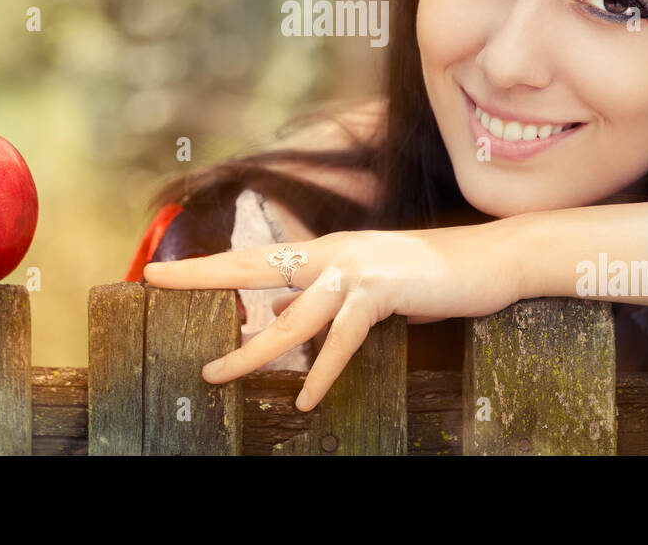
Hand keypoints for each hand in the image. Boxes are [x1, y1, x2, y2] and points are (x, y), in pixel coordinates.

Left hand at [141, 224, 522, 410]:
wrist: (492, 258)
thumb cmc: (434, 275)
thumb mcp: (372, 286)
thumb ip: (332, 299)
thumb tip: (293, 319)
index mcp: (328, 251)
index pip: (256, 256)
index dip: (208, 264)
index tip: (163, 271)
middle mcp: (334, 253)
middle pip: (254, 266)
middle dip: (203, 275)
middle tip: (155, 281)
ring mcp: (357, 268)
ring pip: (291, 317)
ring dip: (252, 350)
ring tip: (219, 376)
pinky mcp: (384, 289)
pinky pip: (343, 337)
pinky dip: (323, 370)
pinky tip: (306, 397)